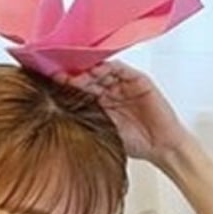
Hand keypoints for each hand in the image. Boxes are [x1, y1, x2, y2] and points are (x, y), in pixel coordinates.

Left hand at [66, 62, 191, 166]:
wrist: (162, 147)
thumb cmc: (136, 143)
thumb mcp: (105, 130)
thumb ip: (87, 117)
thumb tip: (58, 112)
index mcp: (99, 102)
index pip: (79, 87)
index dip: (65, 84)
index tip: (50, 82)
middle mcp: (110, 90)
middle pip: (88, 75)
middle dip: (73, 74)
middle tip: (59, 74)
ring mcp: (123, 84)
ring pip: (102, 70)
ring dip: (88, 70)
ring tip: (77, 74)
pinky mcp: (138, 80)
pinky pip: (121, 69)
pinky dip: (109, 66)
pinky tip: (97, 69)